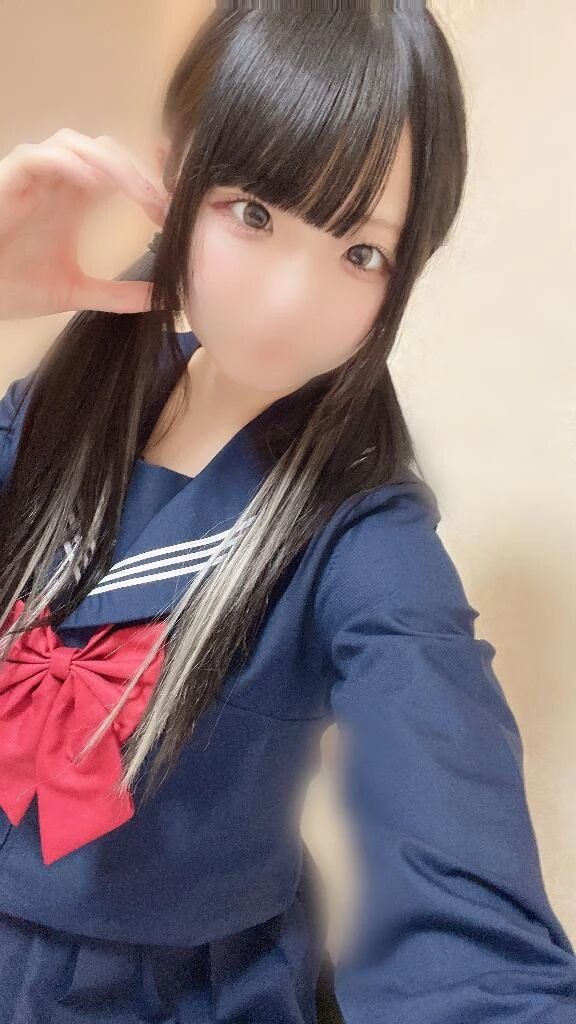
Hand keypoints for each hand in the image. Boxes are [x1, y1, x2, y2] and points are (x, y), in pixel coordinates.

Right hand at [0, 128, 168, 319]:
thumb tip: (162, 302)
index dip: (147, 187)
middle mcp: (57, 181)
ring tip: (136, 192)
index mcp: (75, 200)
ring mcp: (32, 176)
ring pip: (76, 144)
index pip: (119, 174)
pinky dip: (70, 164)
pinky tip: (93, 185)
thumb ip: (118, 295)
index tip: (170, 217)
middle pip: (104, 151)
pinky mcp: (9, 177)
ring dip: (110, 164)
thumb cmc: (12, 286)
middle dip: (136, 172)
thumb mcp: (75, 292)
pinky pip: (41, 155)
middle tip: (161, 203)